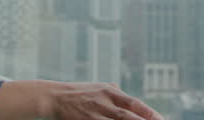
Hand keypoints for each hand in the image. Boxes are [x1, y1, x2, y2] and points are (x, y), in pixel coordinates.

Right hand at [45, 82, 162, 119]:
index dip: (150, 113)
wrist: (53, 96)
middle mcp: (105, 101)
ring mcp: (95, 113)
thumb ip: (112, 92)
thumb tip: (125, 95)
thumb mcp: (97, 88)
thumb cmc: (77, 93)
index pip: (135, 104)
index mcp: (110, 92)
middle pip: (129, 115)